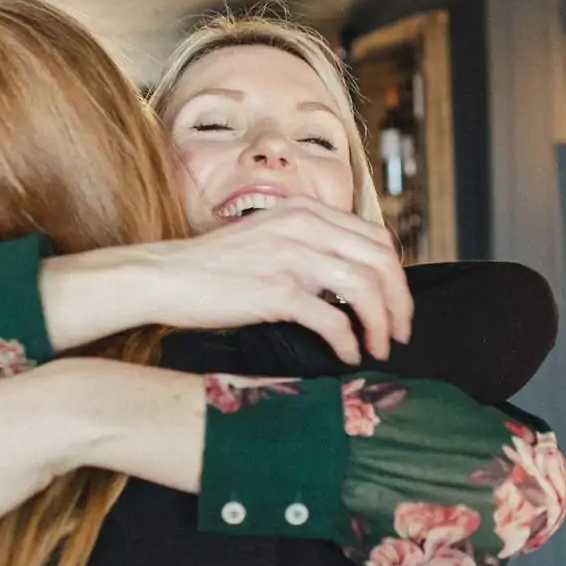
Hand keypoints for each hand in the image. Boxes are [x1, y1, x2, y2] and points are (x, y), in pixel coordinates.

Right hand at [43, 199, 412, 362]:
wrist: (165, 276)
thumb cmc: (216, 267)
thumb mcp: (270, 239)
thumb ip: (309, 246)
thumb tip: (350, 279)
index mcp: (306, 210)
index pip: (377, 238)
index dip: (396, 276)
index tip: (396, 306)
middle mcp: (304, 225)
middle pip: (381, 261)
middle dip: (399, 302)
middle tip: (399, 333)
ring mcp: (290, 256)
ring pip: (364, 289)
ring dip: (380, 324)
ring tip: (378, 348)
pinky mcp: (276, 290)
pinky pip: (332, 319)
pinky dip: (348, 341)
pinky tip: (347, 355)